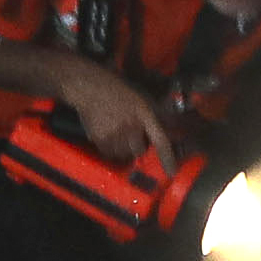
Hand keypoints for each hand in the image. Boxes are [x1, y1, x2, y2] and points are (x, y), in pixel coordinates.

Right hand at [59, 64, 174, 164]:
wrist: (90, 88)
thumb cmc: (116, 91)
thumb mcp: (140, 99)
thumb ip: (153, 116)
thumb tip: (169, 130)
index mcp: (144, 114)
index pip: (160, 141)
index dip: (167, 158)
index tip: (171, 172)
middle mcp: (131, 126)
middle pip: (139, 150)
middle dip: (137, 146)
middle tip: (130, 136)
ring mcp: (115, 133)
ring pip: (124, 154)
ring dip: (123, 149)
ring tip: (117, 133)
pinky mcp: (100, 138)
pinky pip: (109, 153)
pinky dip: (109, 149)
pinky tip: (107, 134)